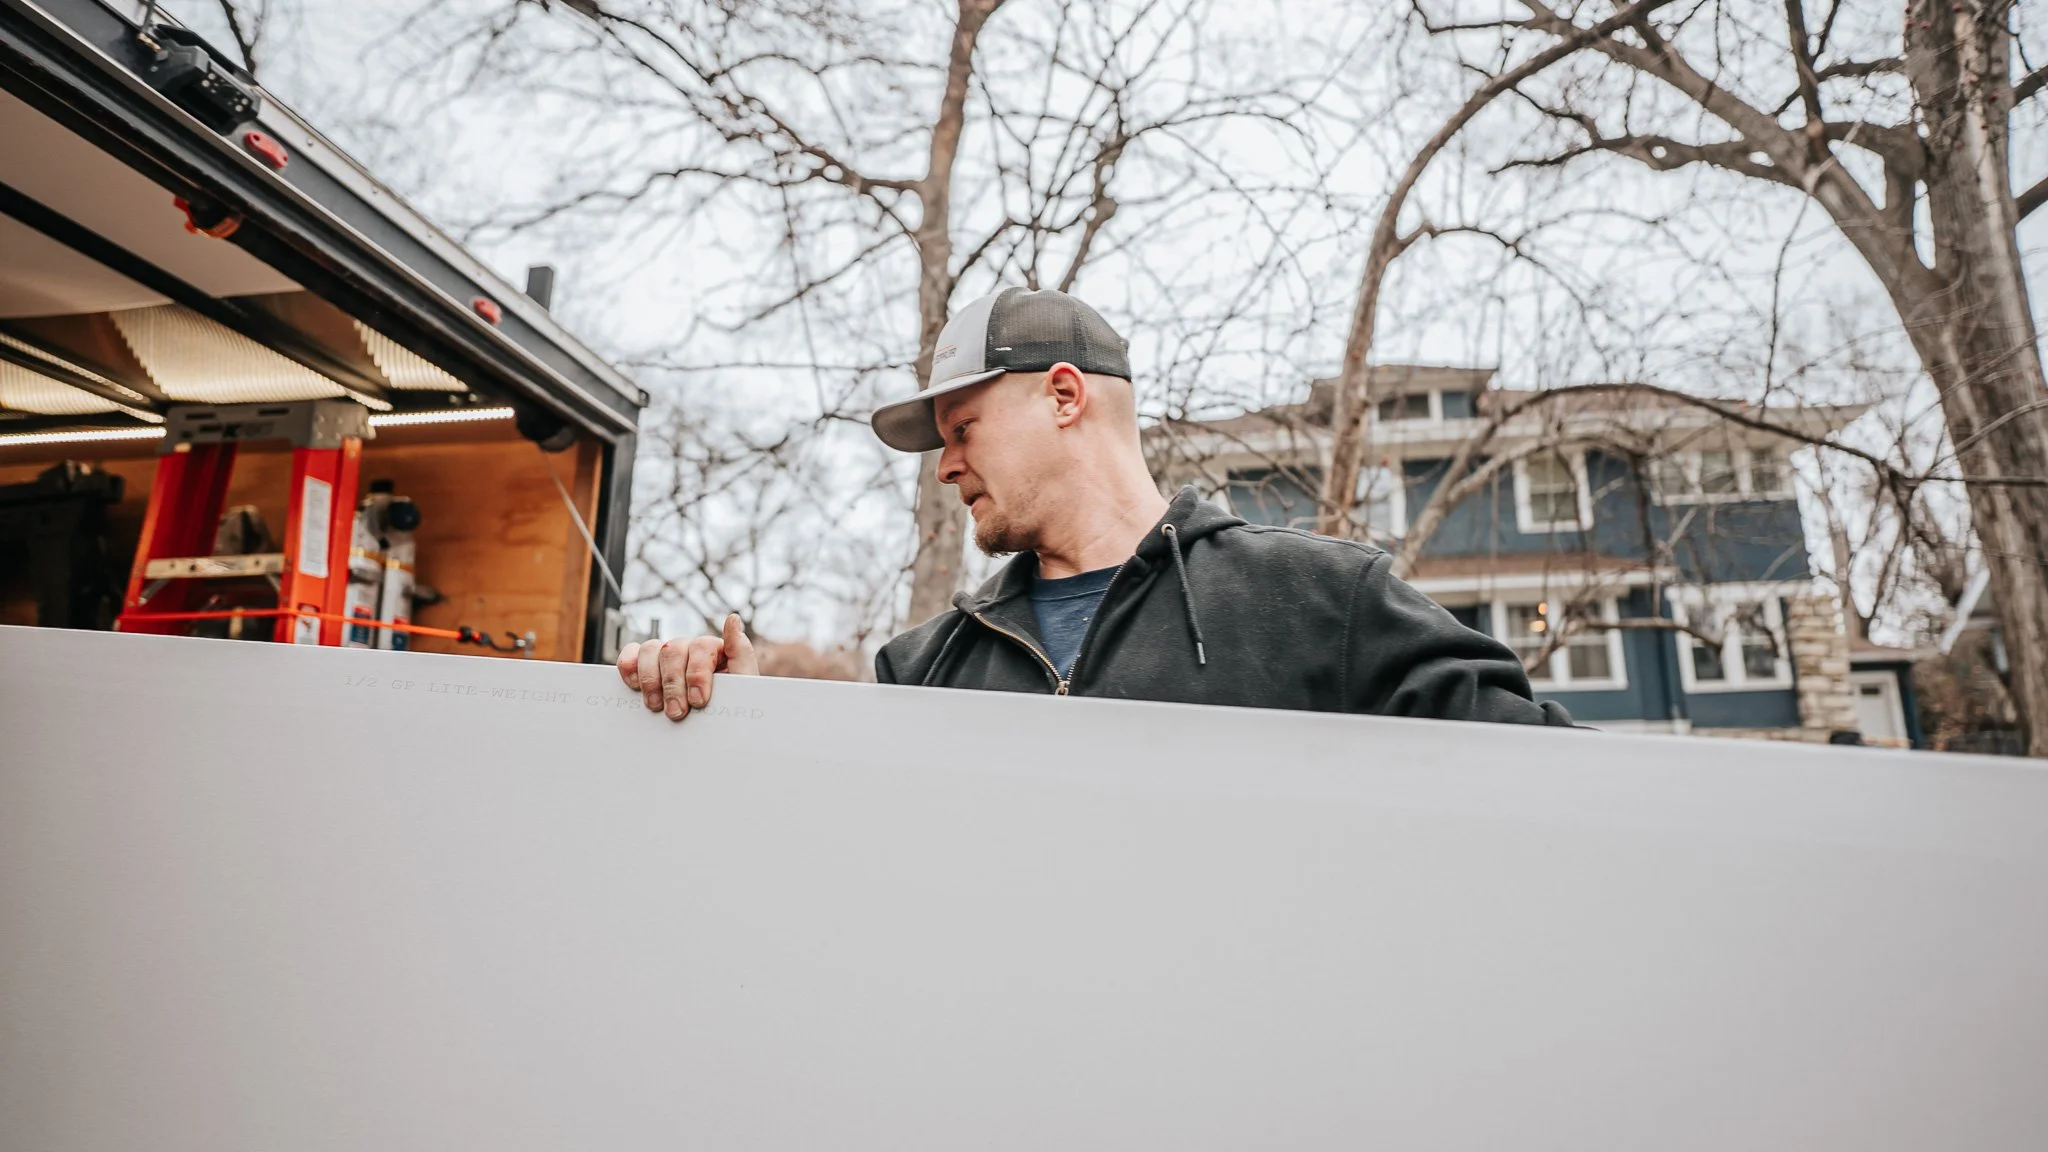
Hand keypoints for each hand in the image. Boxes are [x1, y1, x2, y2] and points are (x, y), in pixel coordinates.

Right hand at [616, 613, 758, 720]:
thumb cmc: (729, 706)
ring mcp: (666, 655)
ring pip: (651, 650)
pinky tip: (634, 685)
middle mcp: (689, 648)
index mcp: (714, 649)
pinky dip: (629, 667)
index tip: (699, 700)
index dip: (698, 673)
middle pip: (673, 650)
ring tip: (656, 706)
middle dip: (673, 684)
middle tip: (677, 712)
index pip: (702, 646)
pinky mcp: (645, 664)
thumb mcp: (744, 685)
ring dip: (651, 680)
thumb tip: (733, 619)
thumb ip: (742, 653)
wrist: (715, 730)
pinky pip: (631, 655)